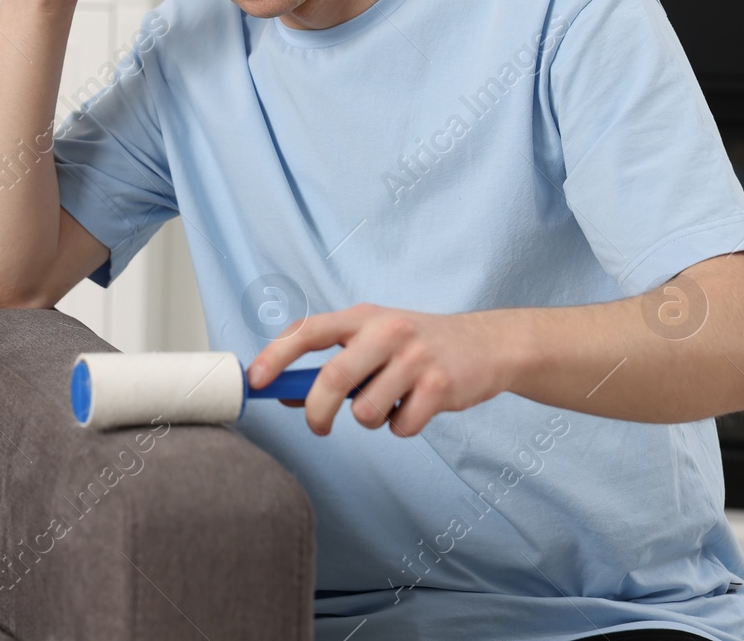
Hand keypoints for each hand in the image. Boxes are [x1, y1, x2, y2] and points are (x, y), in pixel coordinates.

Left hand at [247, 304, 521, 436]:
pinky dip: (402, 427)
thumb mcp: (373, 340)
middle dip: (317, 412)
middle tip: (318, 427)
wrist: (487, 344)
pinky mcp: (440, 387)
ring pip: (366, 412)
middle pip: (332, 379)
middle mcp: (387, 331)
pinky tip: (416, 407)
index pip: (308, 330)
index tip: (256, 381)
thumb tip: (286, 394)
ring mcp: (415, 358)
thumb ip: (334, 362)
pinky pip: (400, 426)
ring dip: (370, 419)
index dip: (276, 356)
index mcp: (363, 316)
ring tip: (389, 403)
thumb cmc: (417, 345)